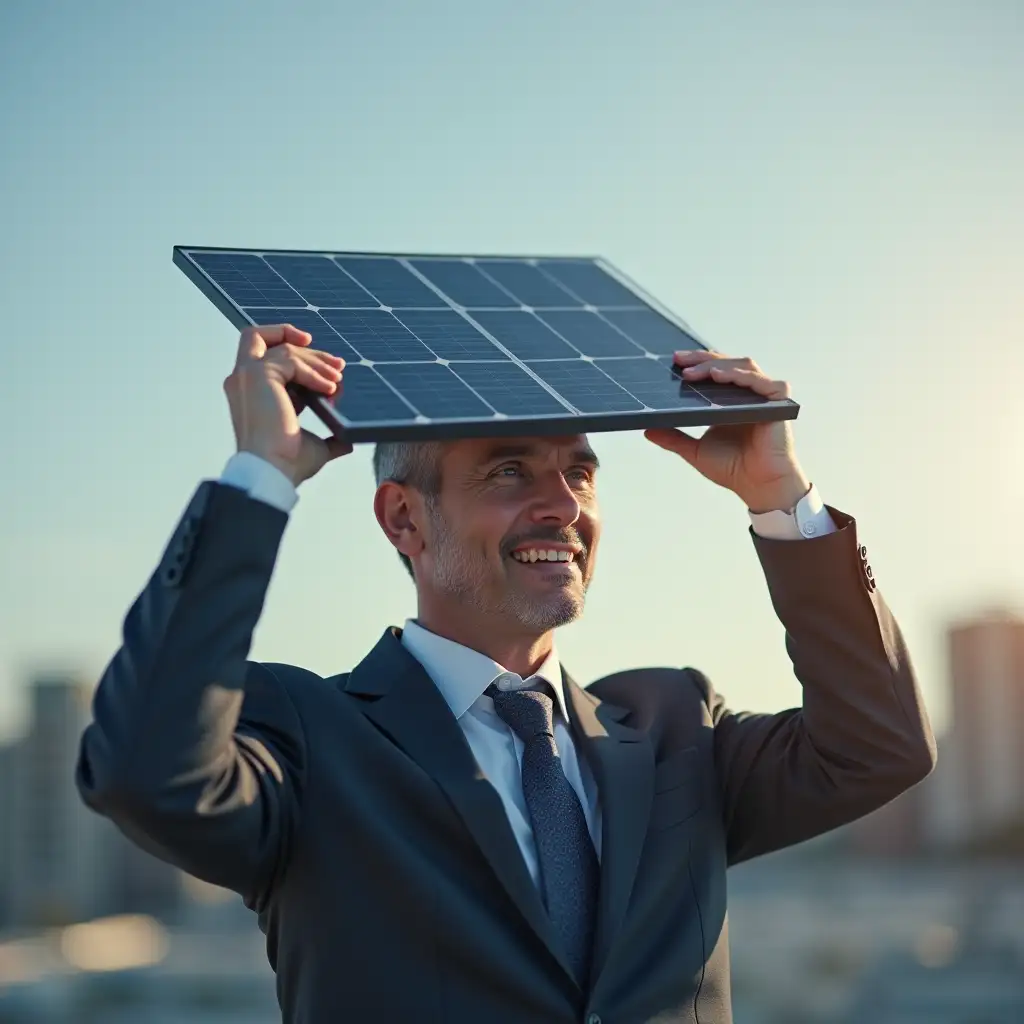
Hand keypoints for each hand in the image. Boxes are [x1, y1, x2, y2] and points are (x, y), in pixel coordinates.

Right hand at [223, 324, 352, 485]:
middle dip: (310, 351)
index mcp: (253, 393)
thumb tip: (347, 440)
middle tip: (339, 366)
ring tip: (338, 379)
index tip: (330, 368)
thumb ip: (328, 437)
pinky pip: (291, 360)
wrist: (273, 470)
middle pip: (269, 339)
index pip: (271, 357)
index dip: (302, 358)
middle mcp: (244, 380)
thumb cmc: (287, 463)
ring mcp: (247, 374)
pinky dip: (314, 372)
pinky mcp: (258, 374)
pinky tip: (329, 389)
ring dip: (316, 361)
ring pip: (284, 347)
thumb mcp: (314, 445)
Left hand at [644, 350, 809, 511]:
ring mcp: (764, 397)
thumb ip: (673, 438)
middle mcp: (748, 394)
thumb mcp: (695, 451)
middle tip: (678, 360)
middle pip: (727, 363)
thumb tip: (647, 430)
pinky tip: (722, 375)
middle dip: (702, 359)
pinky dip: (743, 376)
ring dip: (718, 365)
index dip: (696, 363)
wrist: (757, 486)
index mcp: (730, 401)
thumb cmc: (734, 469)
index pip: (714, 371)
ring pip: (743, 366)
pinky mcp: (778, 404)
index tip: (674, 361)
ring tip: (695, 372)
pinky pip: (763, 383)